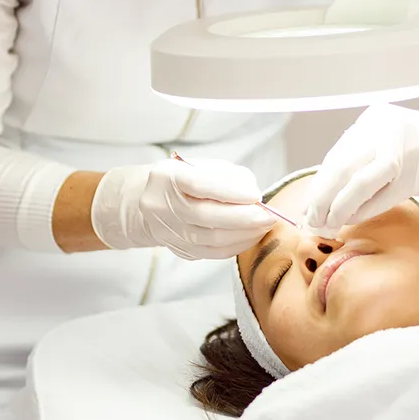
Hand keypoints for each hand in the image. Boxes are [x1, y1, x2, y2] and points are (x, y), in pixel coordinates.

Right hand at [91, 157, 273, 259]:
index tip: (255, 195)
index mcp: (166, 178)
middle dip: (243, 218)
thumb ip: (228, 176)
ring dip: (244, 234)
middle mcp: (161, 206)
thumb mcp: (201, 166)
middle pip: (205, 217)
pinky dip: (237, 246)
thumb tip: (253, 194)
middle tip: (269, 216)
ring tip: (265, 226)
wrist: (149, 202)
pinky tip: (251, 236)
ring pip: (211, 239)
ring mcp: (168, 232)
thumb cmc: (184, 180)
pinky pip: (213, 253)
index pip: (198, 185)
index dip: (230, 192)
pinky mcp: (179, 250)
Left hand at [303, 104, 418, 235]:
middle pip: (340, 168)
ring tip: (327, 226)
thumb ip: (363, 158)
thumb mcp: (391, 140)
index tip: (308, 206)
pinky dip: (362, 211)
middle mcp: (383, 128)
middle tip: (312, 221)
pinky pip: (380, 196)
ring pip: (356, 183)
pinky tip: (352, 221)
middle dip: (321, 199)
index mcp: (373, 119)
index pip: (336, 155)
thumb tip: (326, 195)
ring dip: (337, 209)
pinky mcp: (416, 170)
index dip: (319, 184)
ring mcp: (400, 148)